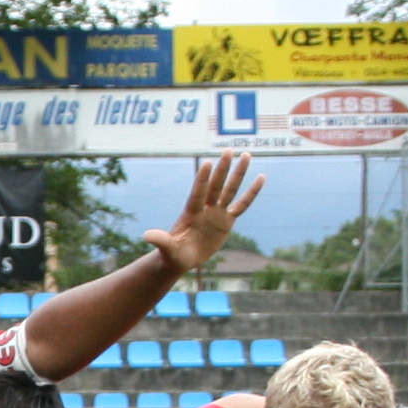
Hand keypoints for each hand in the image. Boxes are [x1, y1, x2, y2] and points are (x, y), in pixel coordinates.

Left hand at [144, 154, 265, 278]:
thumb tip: (147, 235)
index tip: (207, 163)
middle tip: (229, 150)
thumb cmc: (173, 254)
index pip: (197, 194)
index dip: (202, 180)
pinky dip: (251, 193)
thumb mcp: (167, 249)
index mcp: (190, 213)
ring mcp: (216, 213)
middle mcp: (205, 208)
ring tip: (246, 155)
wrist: (182, 258)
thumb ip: (161, 240)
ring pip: (230, 190)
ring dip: (238, 174)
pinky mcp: (227, 220)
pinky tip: (261, 177)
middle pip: (216, 186)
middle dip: (222, 169)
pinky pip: (242, 205)